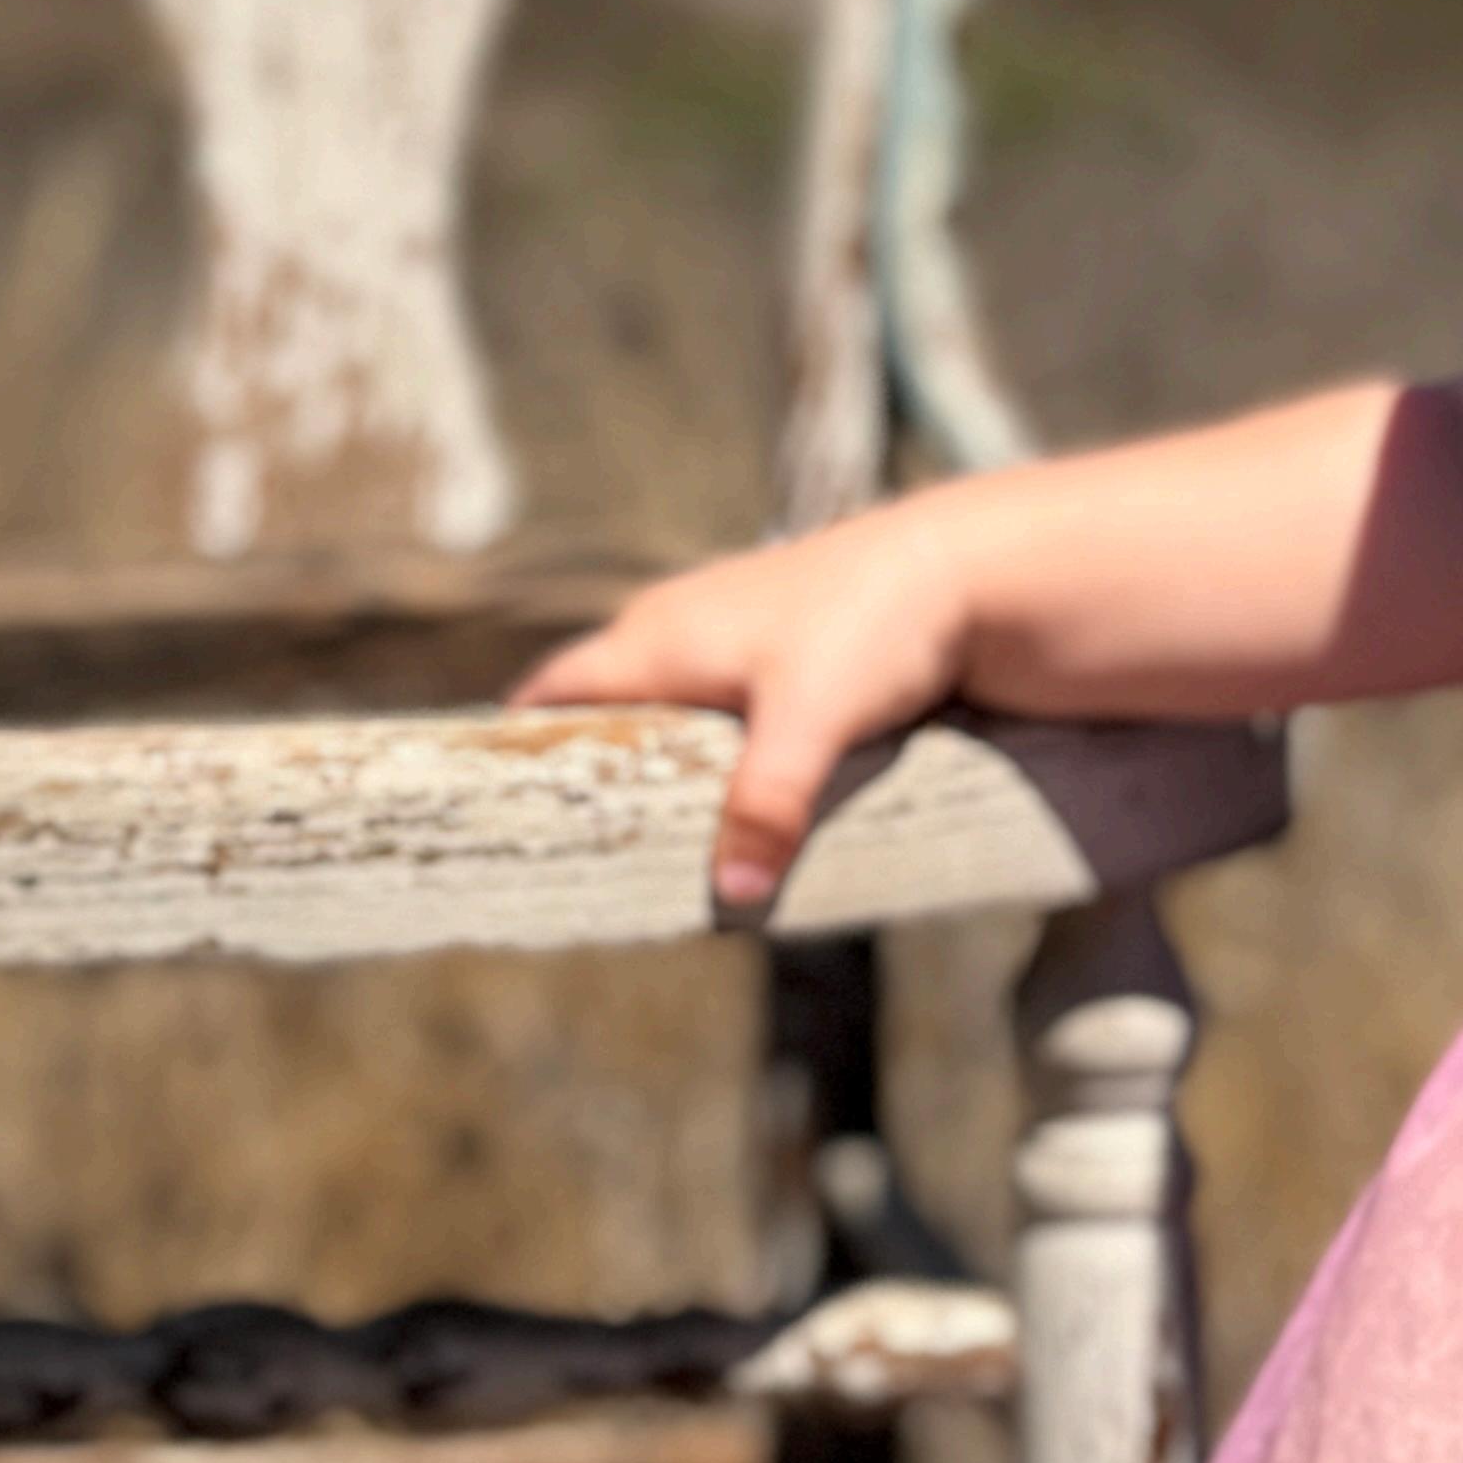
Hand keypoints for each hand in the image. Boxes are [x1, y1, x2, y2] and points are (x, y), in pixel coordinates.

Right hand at [513, 510, 971, 914]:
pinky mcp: (784, 648)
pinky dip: (711, 754)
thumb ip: (766, 805)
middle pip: (603, 709)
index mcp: (658, 637)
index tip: (489, 813)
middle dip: (586, 774)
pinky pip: (719, 708)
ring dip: (656, 768)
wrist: (972, 568)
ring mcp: (732, 633)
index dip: (516, 748)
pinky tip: (733, 802)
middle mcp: (680, 627)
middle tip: (571, 855)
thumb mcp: (814, 720)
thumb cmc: (878, 622)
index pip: (551, 694)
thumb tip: (733, 894)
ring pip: (666, 709)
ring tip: (648, 848)